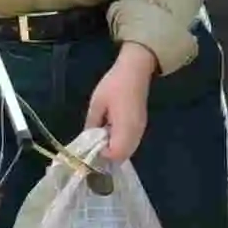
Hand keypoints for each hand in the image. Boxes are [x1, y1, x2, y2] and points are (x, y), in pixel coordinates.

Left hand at [85, 43, 156, 161]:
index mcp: (125, 127)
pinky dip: (120, 144)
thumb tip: (86, 140)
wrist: (135, 70)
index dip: (102, 155)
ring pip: (128, 151)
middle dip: (108, 156)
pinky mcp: (141, 126)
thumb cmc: (114, 84)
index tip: (91, 148)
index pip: (115, 154)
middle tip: (94, 146)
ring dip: (114, 150)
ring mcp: (140, 130)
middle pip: (123, 157)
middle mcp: (135, 132)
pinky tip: (110, 132)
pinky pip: (131, 143)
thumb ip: (91, 124)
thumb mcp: (97, 104)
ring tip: (101, 138)